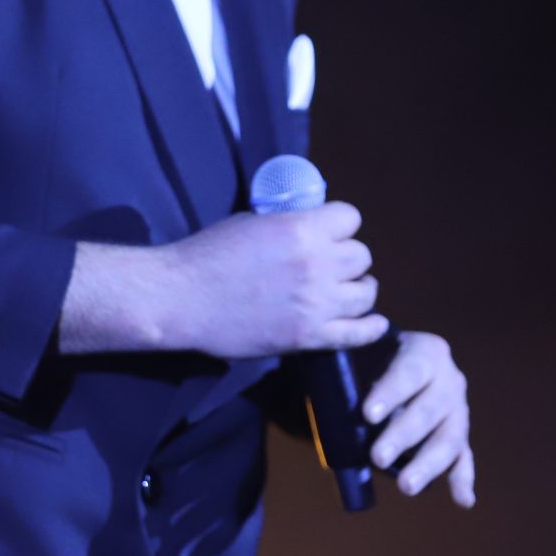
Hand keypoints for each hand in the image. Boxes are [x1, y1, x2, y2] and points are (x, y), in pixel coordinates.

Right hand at [156, 203, 387, 358]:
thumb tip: (312, 227)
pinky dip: (370, 327)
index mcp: (302, 230)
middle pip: (361, 256)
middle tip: (331, 266)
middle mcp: (317, 265)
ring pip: (366, 293)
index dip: (340, 225)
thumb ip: (290, 225)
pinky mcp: (310, 337)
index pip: (350, 218)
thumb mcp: (253, 222)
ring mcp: (317, 304)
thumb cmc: (209, 254)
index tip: (330, 234)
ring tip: (344, 292)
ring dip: (357, 289)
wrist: (183, 298)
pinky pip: (359, 333)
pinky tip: (372, 322)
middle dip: (347, 258)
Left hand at [363, 331, 474, 507]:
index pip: (409, 371)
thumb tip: (330, 395)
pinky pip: (462, 458)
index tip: (367, 414)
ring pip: (449, 438)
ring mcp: (457, 409)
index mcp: (426, 351)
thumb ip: (348, 369)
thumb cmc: (365, 359)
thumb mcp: (357, 353)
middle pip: (429, 409)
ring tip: (405, 486)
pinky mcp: (458, 436)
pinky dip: (462, 478)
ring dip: (428, 464)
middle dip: (403, 435)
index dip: (390, 393)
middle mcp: (449, 378)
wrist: (384, 362)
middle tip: (377, 457)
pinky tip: (463, 500)